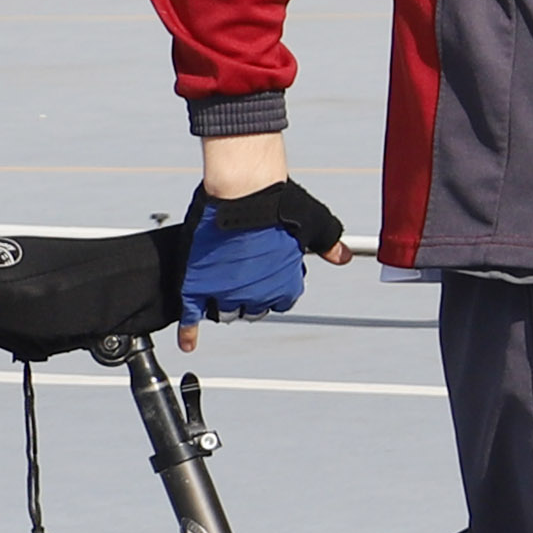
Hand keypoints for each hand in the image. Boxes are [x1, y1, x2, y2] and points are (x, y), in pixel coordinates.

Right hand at [173, 177, 347, 335]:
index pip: (281, 300)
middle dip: (251, 296)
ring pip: (225, 311)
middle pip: (253, 308)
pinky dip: (189, 332)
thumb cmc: (278, 202)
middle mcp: (256, 294)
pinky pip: (191, 315)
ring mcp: (224, 290)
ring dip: (225, 304)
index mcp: (285, 285)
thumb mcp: (315, 224)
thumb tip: (344, 257)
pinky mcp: (196, 283)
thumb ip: (328, 244)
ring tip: (222, 289)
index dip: (274, 286)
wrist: (241, 189)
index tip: (268, 272)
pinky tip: (188, 343)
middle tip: (244, 276)